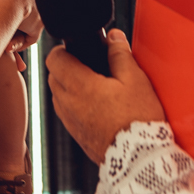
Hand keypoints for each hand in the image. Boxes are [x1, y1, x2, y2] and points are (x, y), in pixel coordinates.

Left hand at [46, 29, 165, 163]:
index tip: (74, 49)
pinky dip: (74, 105)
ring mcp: (71, 122)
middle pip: (53, 77)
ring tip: (92, 85)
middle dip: (65, 67)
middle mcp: (68, 104)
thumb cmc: (138, 118)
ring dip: (68, 87)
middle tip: (86, 65)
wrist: (139, 157)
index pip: (54, 59)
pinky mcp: (77, 137)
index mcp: (79, 85)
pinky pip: (66, 114)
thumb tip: (113, 37)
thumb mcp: (135, 79)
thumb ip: (120, 54)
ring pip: (58, 97)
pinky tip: (95, 105)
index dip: (62, 50)